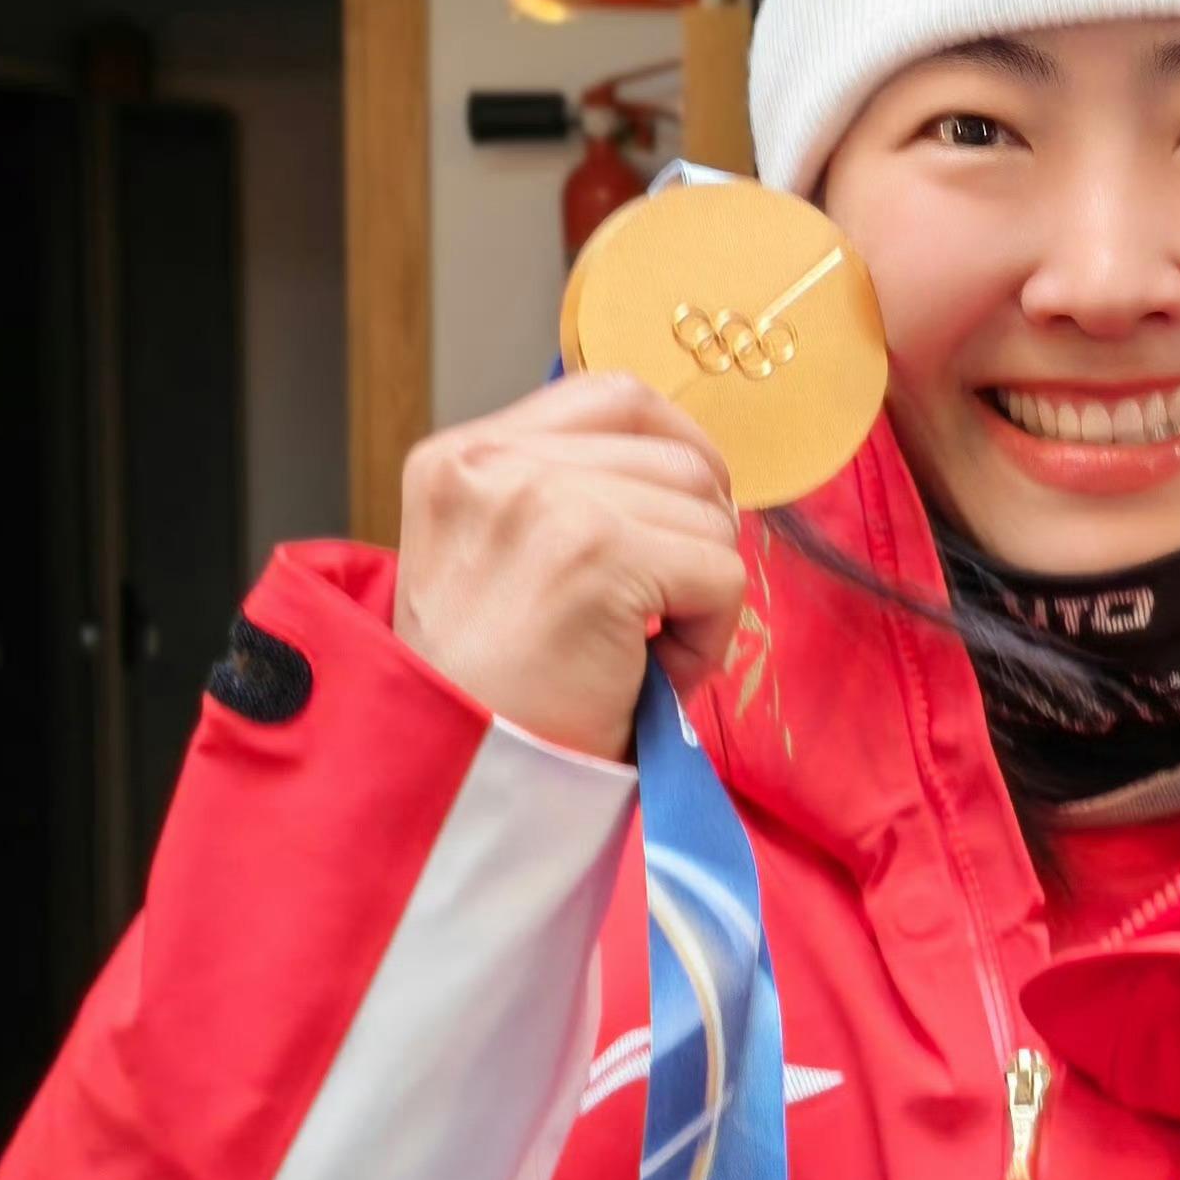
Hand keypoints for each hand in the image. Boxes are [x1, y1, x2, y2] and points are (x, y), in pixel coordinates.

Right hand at [392, 374, 746, 760]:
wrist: (462, 783)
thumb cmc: (494, 688)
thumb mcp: (497, 558)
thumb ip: (566, 493)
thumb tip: (693, 467)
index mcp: (458, 456)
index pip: (615, 396)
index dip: (676, 451)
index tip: (677, 521)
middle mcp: (492, 464)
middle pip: (676, 453)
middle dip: (694, 535)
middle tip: (658, 613)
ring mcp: (546, 503)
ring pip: (707, 512)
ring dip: (703, 589)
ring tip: (645, 649)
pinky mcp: (599, 557)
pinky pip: (720, 572)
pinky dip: (711, 633)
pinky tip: (656, 670)